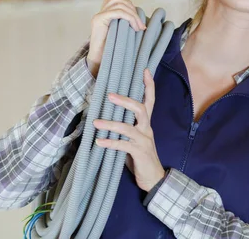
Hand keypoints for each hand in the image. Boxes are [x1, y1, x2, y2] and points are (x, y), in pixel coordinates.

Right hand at [87, 0, 145, 77]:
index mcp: (105, 12)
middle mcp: (100, 12)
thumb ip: (127, 23)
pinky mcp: (98, 19)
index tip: (140, 22)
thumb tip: (142, 19)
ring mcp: (99, 15)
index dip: (131, 7)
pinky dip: (129, 18)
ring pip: (119, 4)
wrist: (99, 61)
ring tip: (139, 28)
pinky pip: (117, 12)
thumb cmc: (112, 49)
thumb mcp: (122, 32)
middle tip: (141, 25)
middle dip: (133, 10)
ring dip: (133, 15)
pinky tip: (134, 28)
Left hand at [93, 69, 164, 191]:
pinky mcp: (139, 153)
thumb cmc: (140, 156)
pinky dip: (110, 143)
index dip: (149, 85)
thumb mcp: (135, 138)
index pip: (150, 100)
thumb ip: (126, 127)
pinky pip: (123, 146)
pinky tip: (98, 142)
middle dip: (125, 101)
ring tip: (95, 122)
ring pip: (128, 127)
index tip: (145, 70)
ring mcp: (144, 141)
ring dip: (111, 124)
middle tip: (110, 95)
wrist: (153, 179)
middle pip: (141, 109)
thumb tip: (108, 114)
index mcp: (146, 124)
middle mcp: (147, 129)